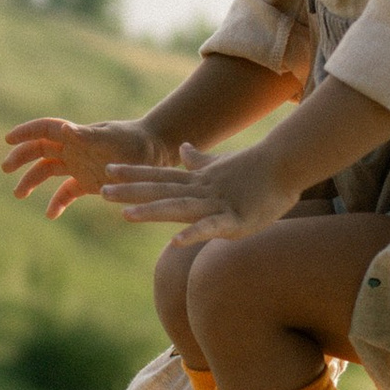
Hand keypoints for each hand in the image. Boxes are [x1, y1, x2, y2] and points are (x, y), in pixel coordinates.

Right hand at [3, 115, 171, 220]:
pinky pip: (67, 192)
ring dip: (31, 181)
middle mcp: (73, 148)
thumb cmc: (135, 140)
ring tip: (18, 194)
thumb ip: (88, 136)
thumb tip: (66, 129)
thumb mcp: (112, 138)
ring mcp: (79, 165)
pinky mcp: (88, 182)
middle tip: (6, 168)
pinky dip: (57, 203)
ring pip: (48, 172)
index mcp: (76, 134)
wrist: (156, 152)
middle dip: (21, 158)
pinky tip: (50, 215)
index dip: (25, 132)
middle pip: (39, 150)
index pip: (44, 129)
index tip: (8, 140)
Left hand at [100, 140, 300, 243]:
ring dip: (152, 210)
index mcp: (198, 182)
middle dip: (132, 190)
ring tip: (126, 214)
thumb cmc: (258, 169)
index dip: (135, 173)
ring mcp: (217, 205)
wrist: (288, 166)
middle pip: (161, 190)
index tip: (109, 170)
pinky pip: (211, 228)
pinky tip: (175, 241)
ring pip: (179, 208)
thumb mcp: (222, 166)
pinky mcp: (236, 221)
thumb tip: (184, 148)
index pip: (161, 176)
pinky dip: (194, 233)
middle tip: (102, 189)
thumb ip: (200, 161)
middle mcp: (202, 191)